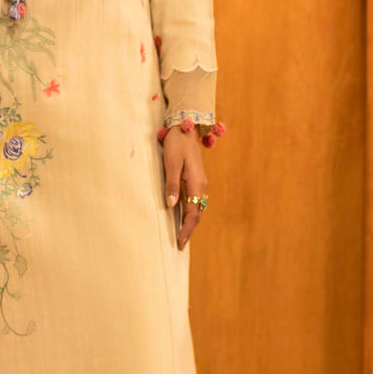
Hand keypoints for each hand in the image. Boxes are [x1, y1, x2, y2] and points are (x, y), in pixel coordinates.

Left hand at [162, 128, 208, 249]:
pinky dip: (189, 213)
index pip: (193, 213)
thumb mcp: (171, 164)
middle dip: (189, 230)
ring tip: (181, 236)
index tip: (179, 242)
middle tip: (180, 245)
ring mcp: (199, 183)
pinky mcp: (195, 180)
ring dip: (189, 223)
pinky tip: (182, 218)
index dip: (186, 229)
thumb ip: (172, 185)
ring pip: (196, 208)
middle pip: (197, 213)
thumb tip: (171, 206)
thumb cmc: (176, 144)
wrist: (185, 128)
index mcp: (197, 183)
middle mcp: (201, 186)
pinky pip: (194, 201)